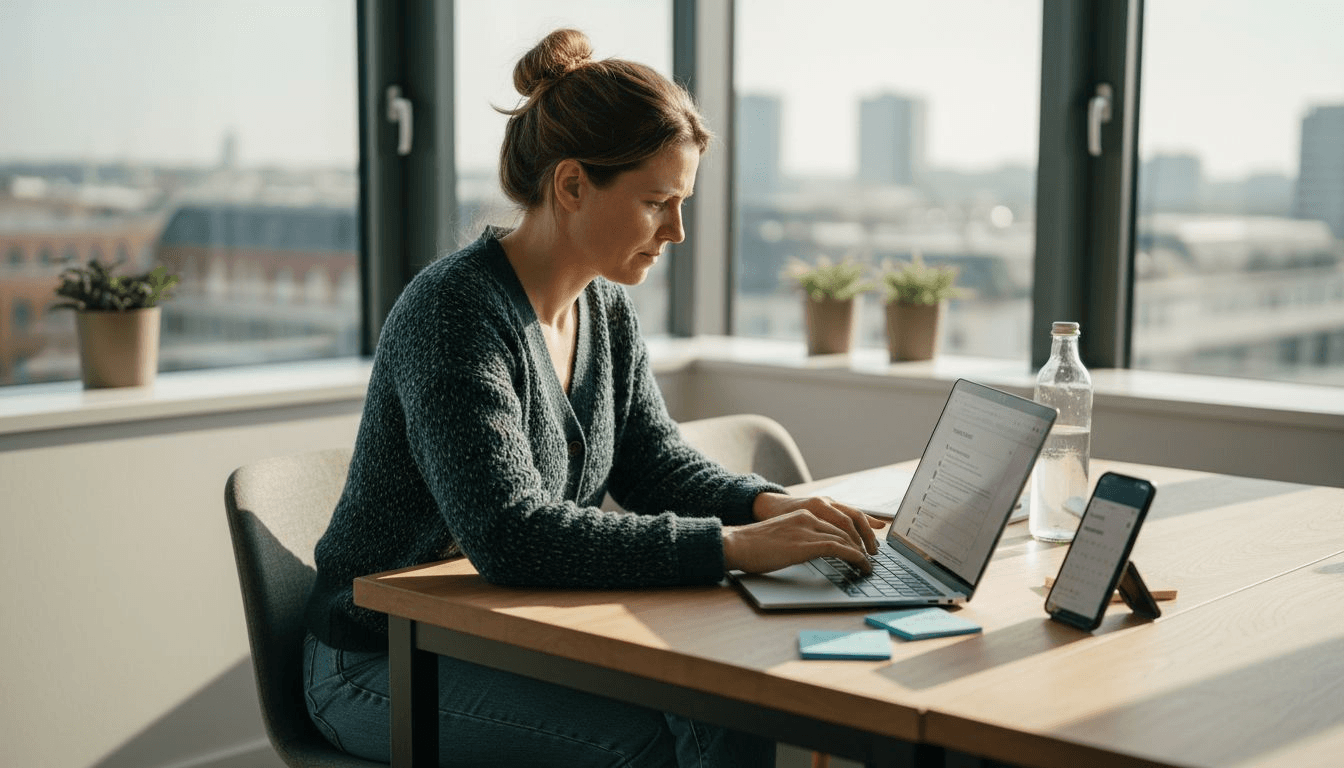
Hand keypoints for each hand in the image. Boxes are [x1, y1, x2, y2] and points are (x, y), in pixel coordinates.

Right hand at [721, 493, 888, 574]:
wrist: (737, 544)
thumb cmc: (755, 545)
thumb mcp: (783, 536)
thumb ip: (801, 537)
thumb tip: (817, 551)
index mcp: (804, 512)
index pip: (841, 518)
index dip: (859, 529)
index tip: (869, 540)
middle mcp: (809, 516)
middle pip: (848, 526)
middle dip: (864, 542)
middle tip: (873, 557)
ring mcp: (808, 528)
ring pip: (846, 537)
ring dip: (862, 553)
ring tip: (869, 566)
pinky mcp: (806, 544)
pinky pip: (839, 548)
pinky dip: (855, 557)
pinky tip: (861, 566)